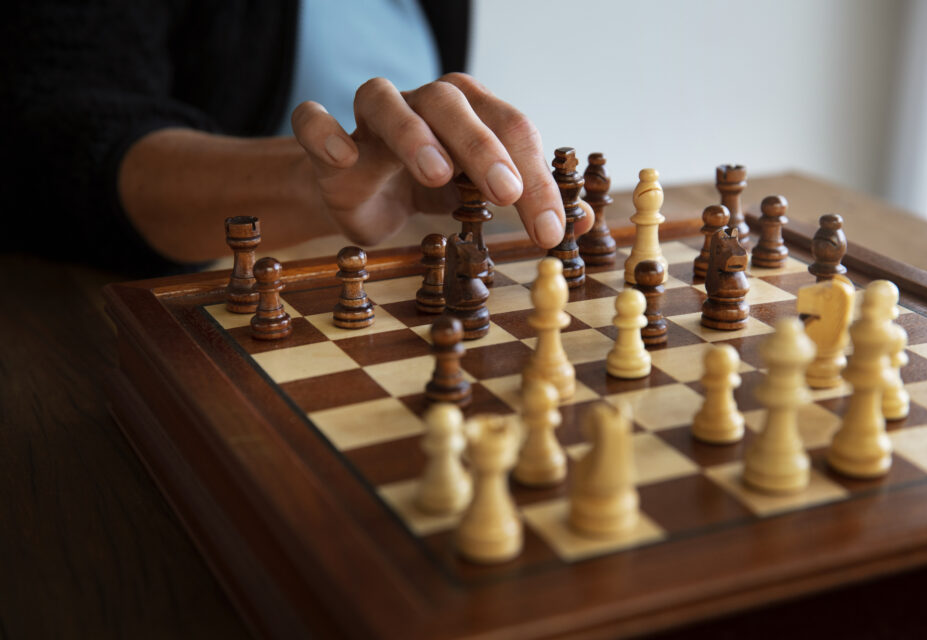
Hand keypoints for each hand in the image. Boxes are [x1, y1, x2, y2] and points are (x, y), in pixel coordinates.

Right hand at [291, 73, 593, 247]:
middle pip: (452, 104)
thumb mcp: (481, 198)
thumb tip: (585, 225)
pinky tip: (344, 159)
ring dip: (412, 133)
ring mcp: (373, 116)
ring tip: (436, 174)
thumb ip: (529, 205)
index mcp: (472, 111)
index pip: (511, 130)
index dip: (535, 179)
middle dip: (483, 148)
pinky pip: (315, 119)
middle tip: (506, 193)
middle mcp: (424, 103)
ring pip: (387, 100)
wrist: (362, 194)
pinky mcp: (327, 138)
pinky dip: (326, 131)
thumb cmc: (431, 189)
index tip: (550, 230)